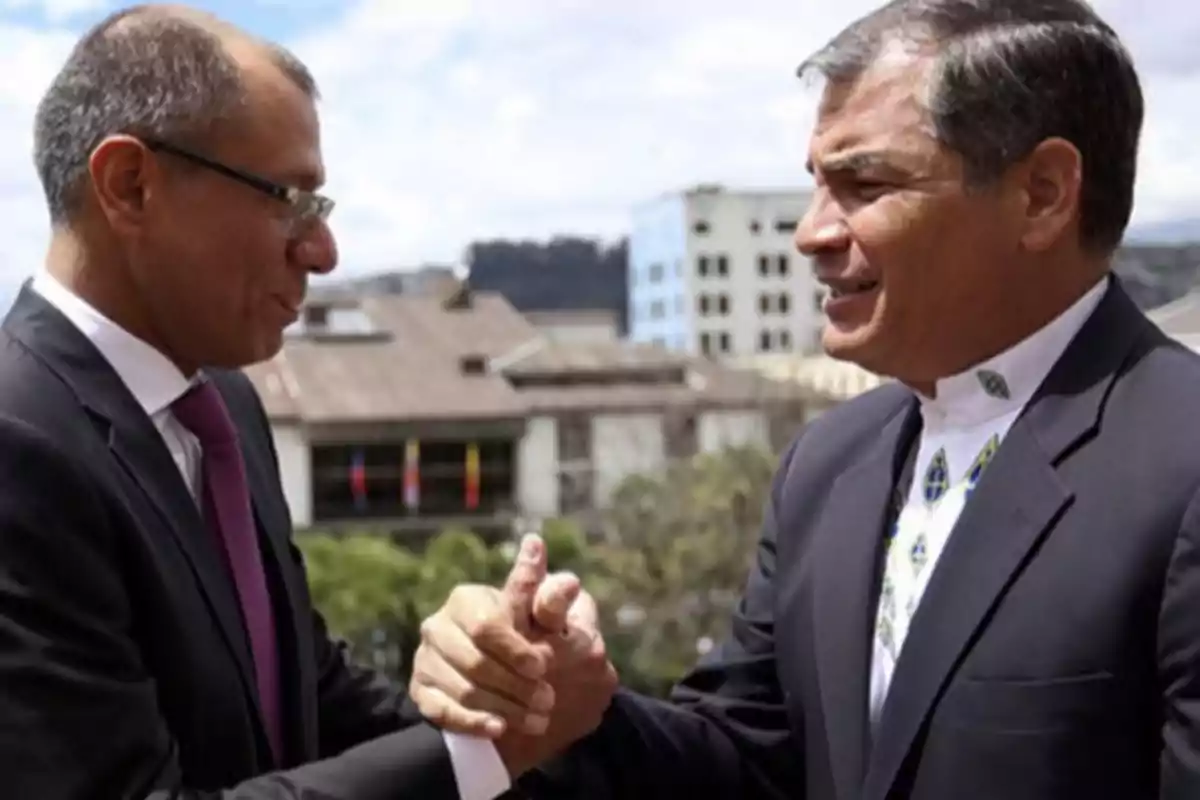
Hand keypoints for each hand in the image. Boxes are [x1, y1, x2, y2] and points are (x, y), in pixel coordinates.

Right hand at [409, 534, 617, 776]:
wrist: (500, 666)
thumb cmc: (522, 631)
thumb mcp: (540, 615)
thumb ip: (552, 601)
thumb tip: (571, 583)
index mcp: (465, 599)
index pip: (485, 626)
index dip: (515, 650)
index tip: (543, 666)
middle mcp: (438, 626)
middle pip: (474, 662)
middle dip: (514, 685)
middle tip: (547, 700)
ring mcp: (425, 659)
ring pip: (463, 690)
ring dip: (502, 707)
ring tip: (536, 720)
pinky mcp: (421, 690)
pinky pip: (441, 711)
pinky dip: (472, 722)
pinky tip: (499, 728)